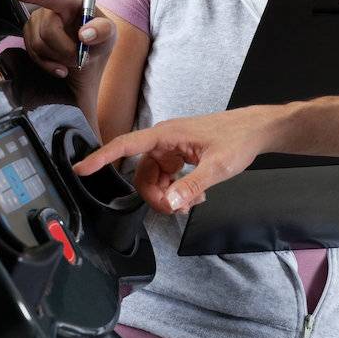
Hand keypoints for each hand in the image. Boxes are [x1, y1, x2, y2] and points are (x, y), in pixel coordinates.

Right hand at [12, 0, 115, 104]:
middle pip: (48, 31)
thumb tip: (85, 34)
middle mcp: (50, 7)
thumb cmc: (99, 40)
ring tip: (73, 59)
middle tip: (80, 57)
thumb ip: (103, 30)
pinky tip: (61, 67)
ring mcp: (36, 21)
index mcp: (71, 0)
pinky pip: (33, 54)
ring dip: (59, 58)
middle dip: (66, 50)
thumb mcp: (109, 34)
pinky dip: (49, 65)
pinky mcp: (29, 36)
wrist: (87, 58)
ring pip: (39, 45)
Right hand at [80, 106, 277, 213]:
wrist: (256, 130)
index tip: (82, 168)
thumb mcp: (218, 166)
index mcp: (167, 135)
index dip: (102, 157)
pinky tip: (196, 194)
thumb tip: (171, 202)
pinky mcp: (180, 156)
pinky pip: (166, 178)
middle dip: (155, 196)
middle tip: (178, 207)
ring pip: (154, 179)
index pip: (126, 145)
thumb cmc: (239, 138)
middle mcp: (165, 140)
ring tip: (193, 200)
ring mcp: (172, 148)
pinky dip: (176, 190)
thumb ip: (192, 185)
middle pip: (141, 174)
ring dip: (168, 195)